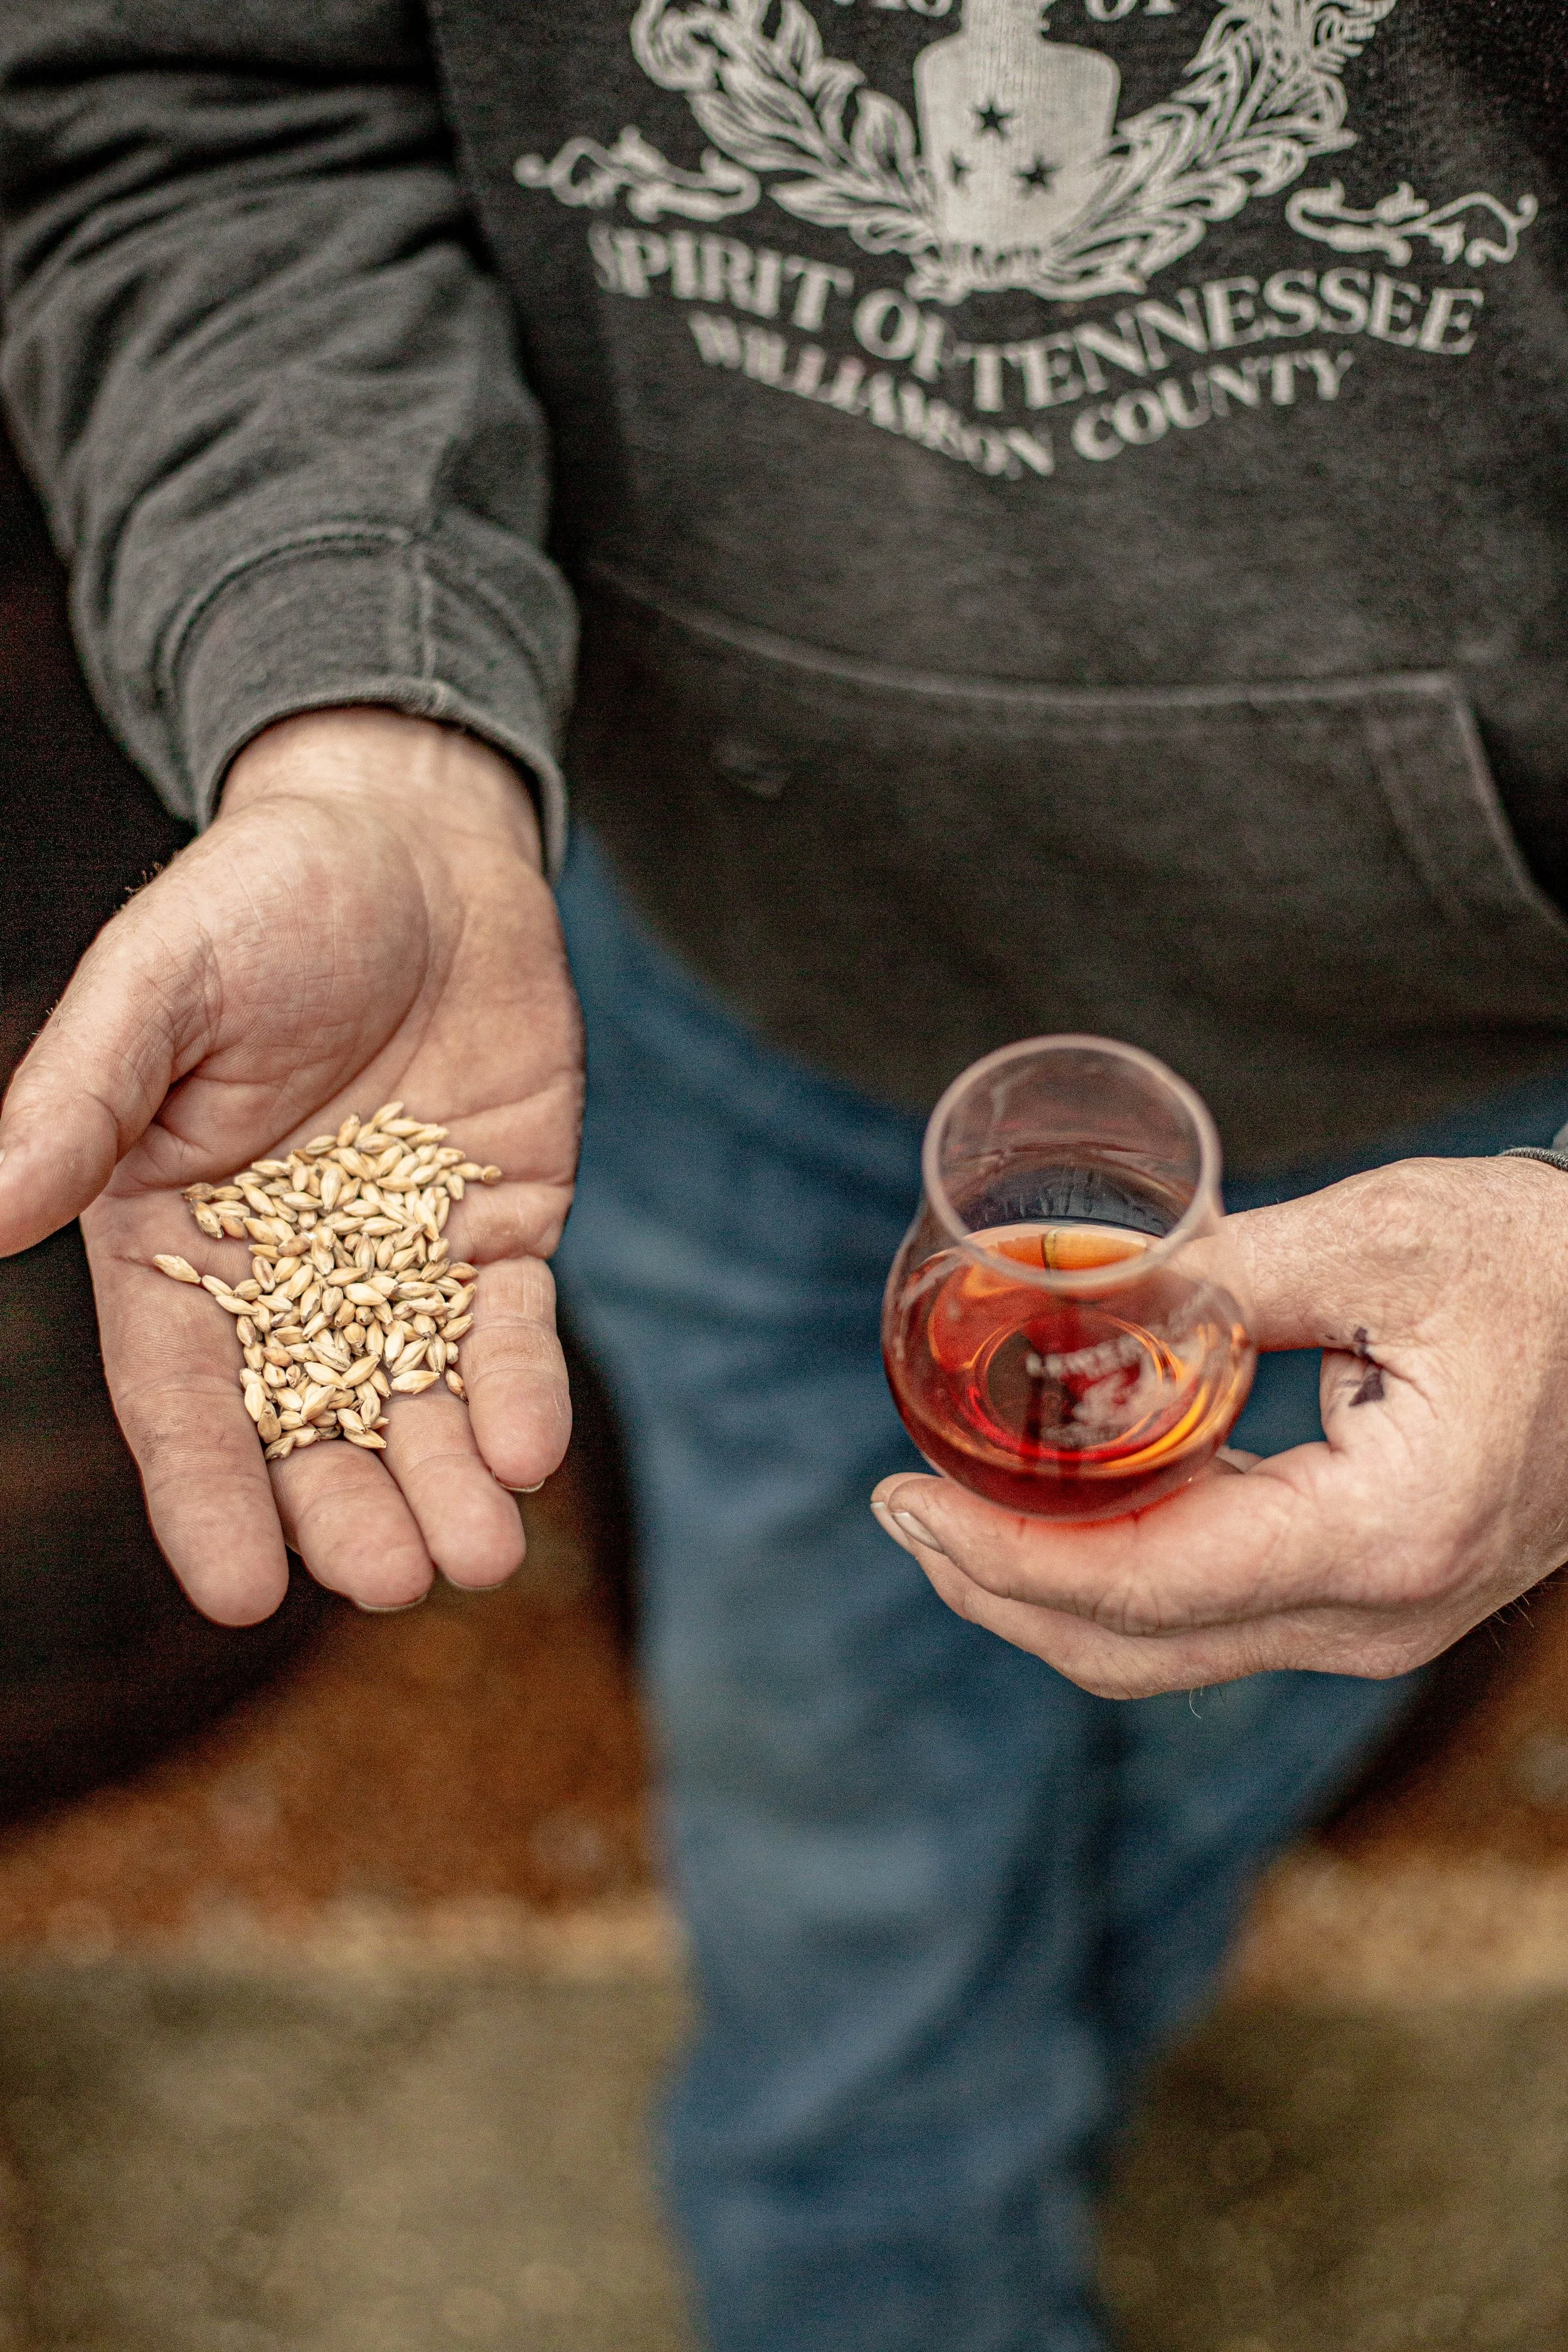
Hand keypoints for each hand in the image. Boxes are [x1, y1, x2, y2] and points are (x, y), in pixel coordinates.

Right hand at [0, 709, 581, 1622]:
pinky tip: (530, 1451)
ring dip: (447, 1484)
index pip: (184, 1397)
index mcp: (176, 1240)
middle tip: (393, 1580)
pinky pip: (513, 1333)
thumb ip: (78, 1100)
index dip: (207, 1498)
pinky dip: (523, 1393)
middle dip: (350, 1510)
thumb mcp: (157, 986)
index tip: (236, 1595)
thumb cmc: (259, 900)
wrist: (416, 842)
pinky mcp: (502, 1231)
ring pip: (420, 1405)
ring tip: (477, 1560)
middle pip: (313, 1427)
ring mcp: (404, 1261)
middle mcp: (289, 1274)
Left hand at [873, 1157, 1567, 1695]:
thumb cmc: (1546, 1270)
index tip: (902, 1501)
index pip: (1149, 1585)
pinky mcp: (1367, 1597)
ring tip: (944, 1512)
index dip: (1006, 1555)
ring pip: (1168, 1647)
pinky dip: (1112, 1579)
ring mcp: (1376, 1621)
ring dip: (1044, 1591)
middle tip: (895, 1506)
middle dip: (996, 1587)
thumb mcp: (1389, 1237)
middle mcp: (1377, 1614)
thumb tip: (1079, 1284)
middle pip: (1137, 1646)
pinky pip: (1211, 1615)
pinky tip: (1052, 1517)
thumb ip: (1231, 1266)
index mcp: (1383, 1536)